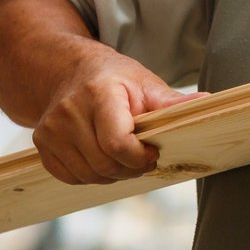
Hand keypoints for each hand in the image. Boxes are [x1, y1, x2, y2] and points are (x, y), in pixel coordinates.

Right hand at [32, 50, 199, 185]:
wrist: (70, 73)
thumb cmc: (114, 79)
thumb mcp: (145, 83)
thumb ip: (172, 101)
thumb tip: (208, 102)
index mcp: (99, 94)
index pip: (117, 142)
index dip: (140, 157)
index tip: (154, 153)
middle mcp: (68, 112)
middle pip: (104, 163)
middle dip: (131, 169)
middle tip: (145, 160)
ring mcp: (50, 131)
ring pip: (88, 175)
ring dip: (112, 175)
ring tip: (126, 159)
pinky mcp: (41, 146)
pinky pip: (70, 177)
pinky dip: (91, 176)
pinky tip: (104, 160)